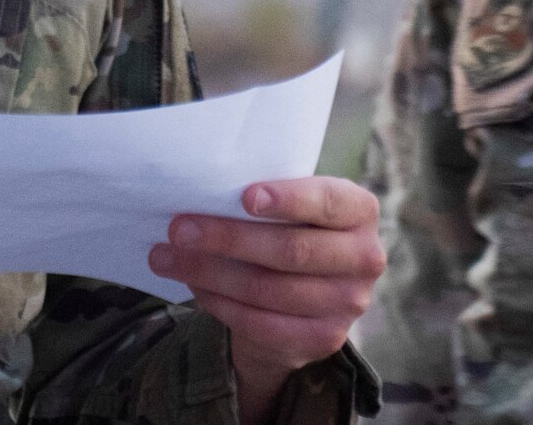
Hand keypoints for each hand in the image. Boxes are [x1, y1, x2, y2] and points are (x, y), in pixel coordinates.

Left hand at [150, 177, 384, 422]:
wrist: (305, 296)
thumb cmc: (290, 229)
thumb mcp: (292, 207)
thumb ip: (265, 199)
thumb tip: (200, 194)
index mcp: (360, 210)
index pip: (327, 202)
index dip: (288, 199)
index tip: (245, 197)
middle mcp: (365, 257)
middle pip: (290, 250)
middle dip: (228, 238)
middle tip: (179, 229)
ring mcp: (350, 303)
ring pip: (268, 289)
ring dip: (209, 272)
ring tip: (167, 257)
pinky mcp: (325, 339)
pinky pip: (261, 323)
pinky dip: (220, 304)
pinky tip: (194, 287)